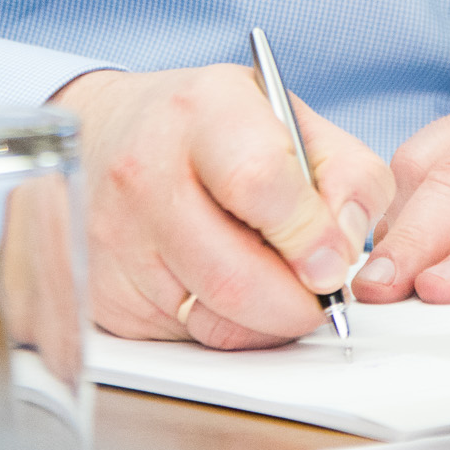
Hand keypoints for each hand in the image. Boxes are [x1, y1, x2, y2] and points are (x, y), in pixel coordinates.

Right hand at [50, 67, 393, 349]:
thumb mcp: (291, 119)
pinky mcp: (104, 293)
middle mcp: (144, 172)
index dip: (308, 234)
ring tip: (276, 285)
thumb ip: (346, 176)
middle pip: (235, 275)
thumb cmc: (213, 129)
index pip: (259, 182)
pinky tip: (224, 288)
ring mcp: (115, 238)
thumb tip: (344, 252)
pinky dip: (223, 327)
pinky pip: (184, 338)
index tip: (333, 264)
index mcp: (202, 111)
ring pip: (213, 320)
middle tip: (320, 294)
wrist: (107, 133)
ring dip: (266, 322)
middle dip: (297, 303)